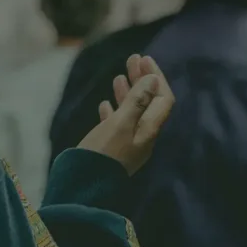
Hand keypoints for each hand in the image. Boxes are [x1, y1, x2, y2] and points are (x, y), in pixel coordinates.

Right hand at [78, 55, 174, 174]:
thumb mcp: (120, 123)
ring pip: (132, 113)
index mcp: (149, 130)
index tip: (144, 59)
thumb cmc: (102, 153)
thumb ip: (137, 101)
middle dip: (142, 80)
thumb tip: (153, 79)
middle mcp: (142, 137)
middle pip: (149, 103)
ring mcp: (128, 145)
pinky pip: (118, 126)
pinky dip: (114, 111)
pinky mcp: (113, 151)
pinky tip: (105, 105)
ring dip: (128, 92)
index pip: (162, 98)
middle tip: (132, 59)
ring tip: (118, 76)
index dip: (156, 77)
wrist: (83, 186)